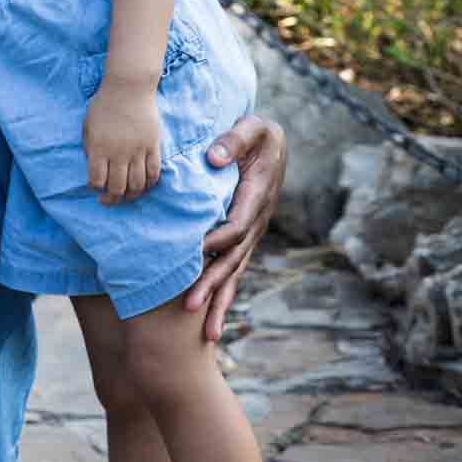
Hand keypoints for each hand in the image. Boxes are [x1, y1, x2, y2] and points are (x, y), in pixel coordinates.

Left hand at [83, 83, 161, 203]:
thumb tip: (94, 166)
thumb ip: (89, 147)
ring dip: (131, 195)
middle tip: (108, 199)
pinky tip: (144, 185)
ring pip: (137, 185)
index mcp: (98, 148)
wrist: (129, 88)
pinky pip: (153, 172)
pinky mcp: (153, 146)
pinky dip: (149, 184)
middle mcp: (118, 153)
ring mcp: (137, 151)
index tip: (96, 186)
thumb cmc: (104, 104)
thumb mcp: (87, 125)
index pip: (96, 180)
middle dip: (112, 199)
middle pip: (117, 187)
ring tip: (126, 195)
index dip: (95, 188)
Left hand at [184, 114, 286, 341]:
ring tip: (207, 333)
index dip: (214, 241)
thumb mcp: (253, 127)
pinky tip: (212, 320)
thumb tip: (215, 158)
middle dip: (212, 284)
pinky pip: (234, 270)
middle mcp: (256, 222)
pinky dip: (224, 295)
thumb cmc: (257, 134)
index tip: (191, 253)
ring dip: (220, 300)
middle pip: (233, 259)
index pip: (235, 227)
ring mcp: (252, 233)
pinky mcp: (244, 238)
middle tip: (190, 306)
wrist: (271, 143)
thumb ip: (235, 139)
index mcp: (256, 197)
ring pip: (235, 273)